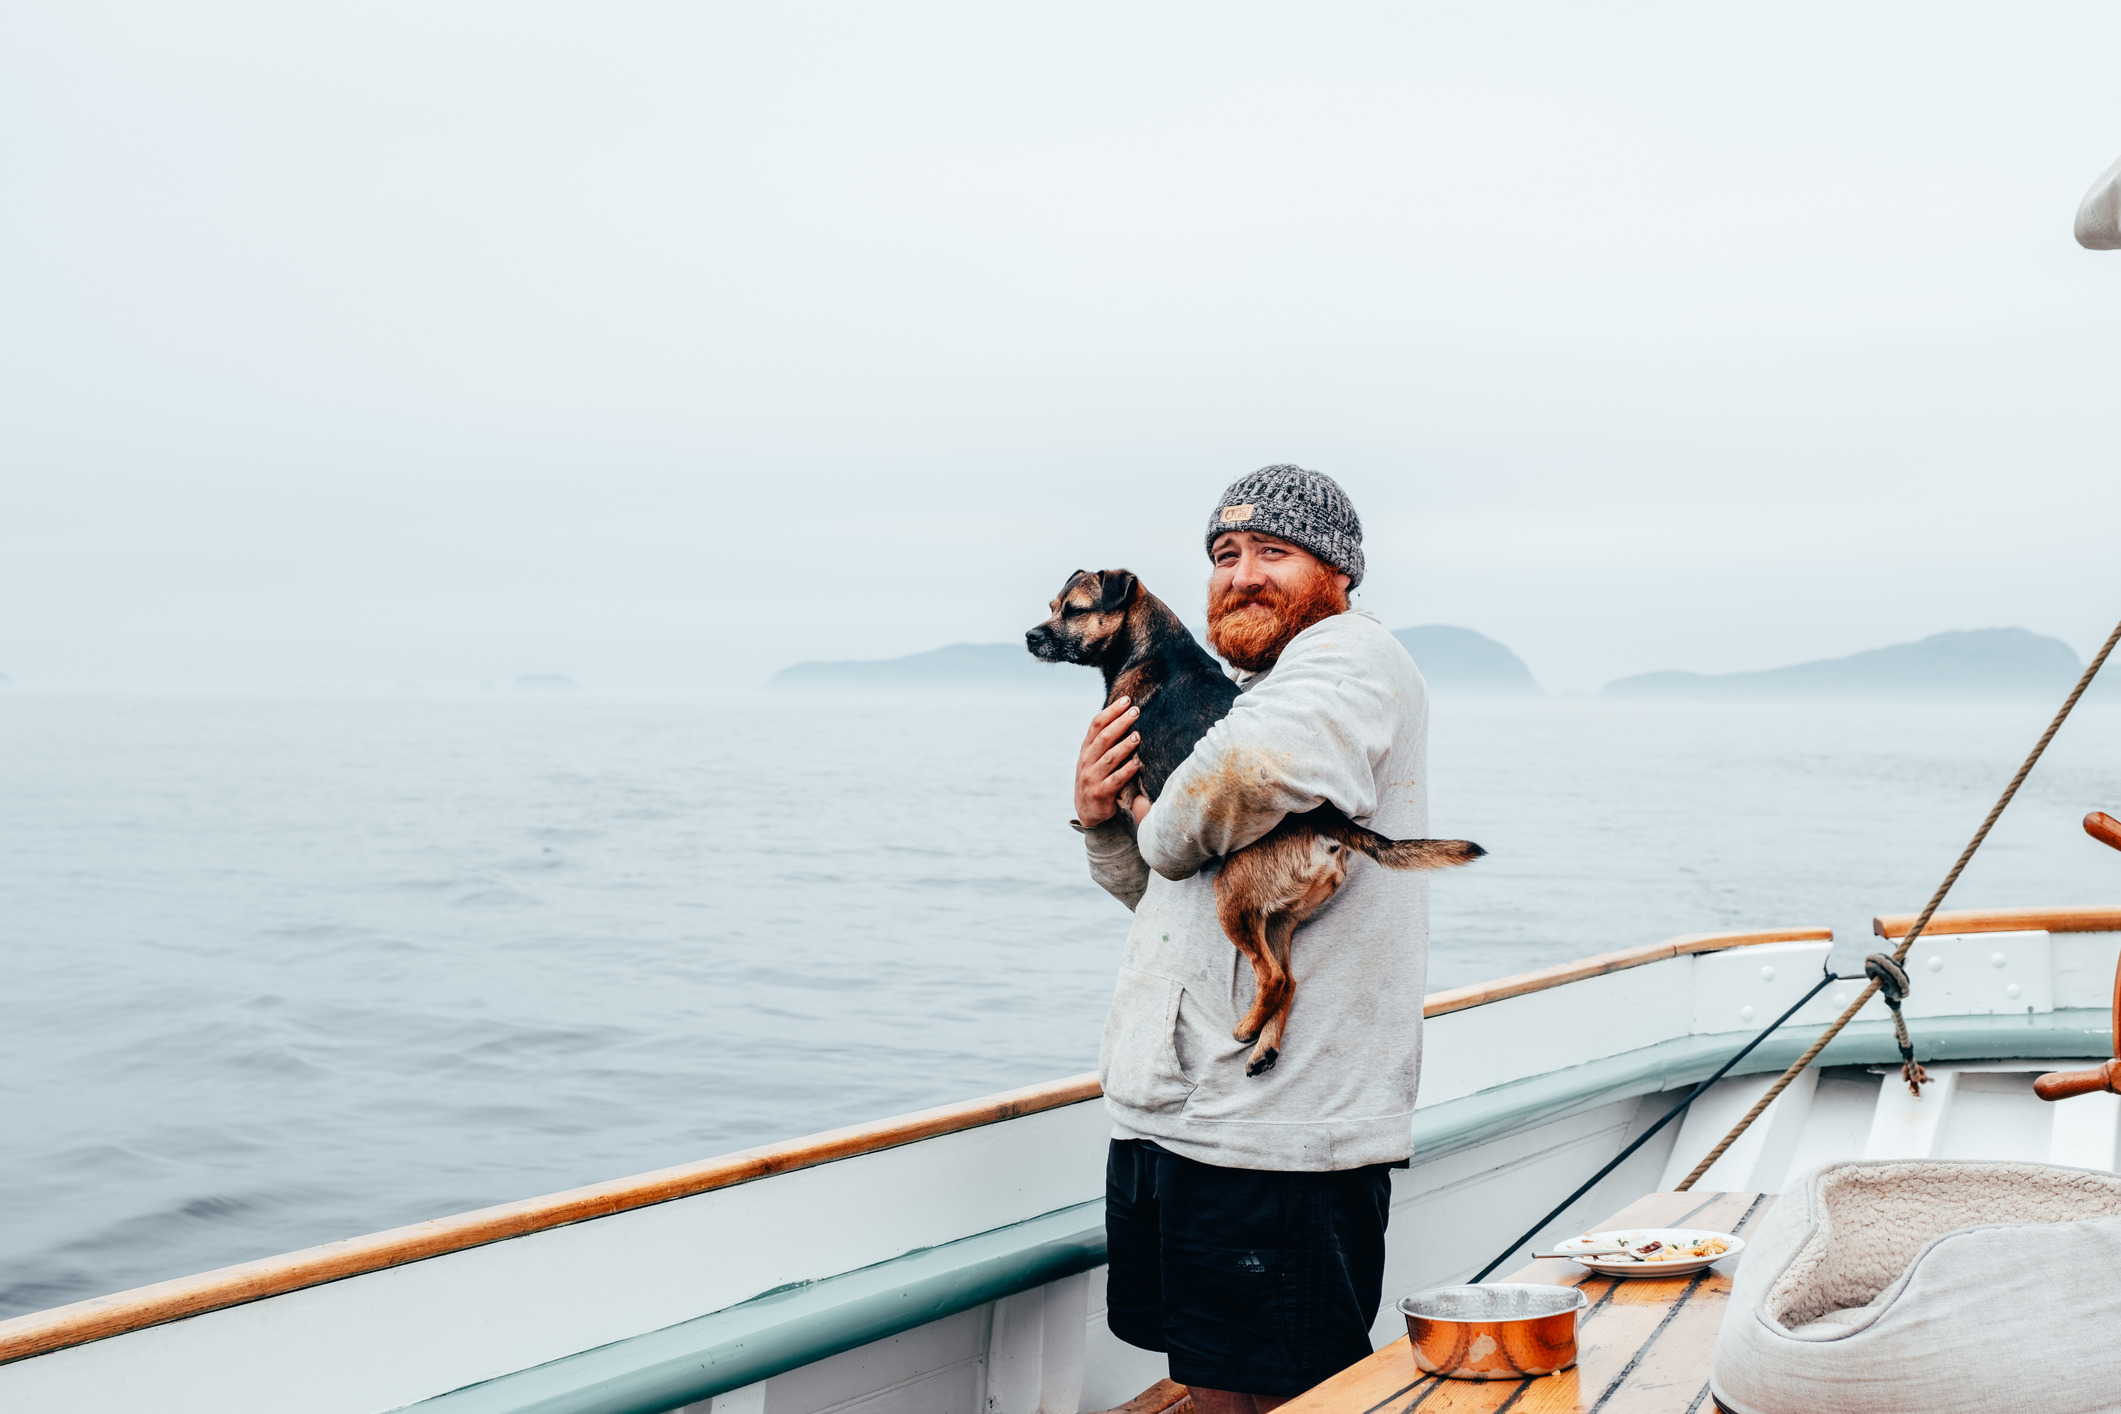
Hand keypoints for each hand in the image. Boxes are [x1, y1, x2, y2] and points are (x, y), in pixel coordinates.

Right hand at [1074, 696, 1142, 827]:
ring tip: (1138, 736)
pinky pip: (1115, 781)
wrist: (1090, 813)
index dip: (1111, 711)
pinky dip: (1127, 771)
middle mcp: (1086, 761)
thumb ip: (1107, 742)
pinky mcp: (1100, 794)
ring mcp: (1091, 778)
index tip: (1127, 700)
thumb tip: (1127, 716)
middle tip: (1136, 711)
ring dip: (1124, 746)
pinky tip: (1138, 763)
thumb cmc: (1099, 780)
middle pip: (1103, 738)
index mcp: (1086, 749)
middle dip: (1120, 723)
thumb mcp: (1097, 759)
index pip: (1096, 725)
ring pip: (1109, 758)